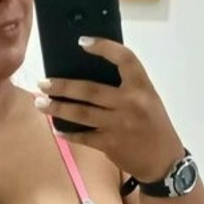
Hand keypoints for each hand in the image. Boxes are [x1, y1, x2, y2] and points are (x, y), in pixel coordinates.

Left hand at [34, 38, 185, 181]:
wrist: (164, 161)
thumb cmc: (154, 125)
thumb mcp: (148, 99)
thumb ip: (126, 88)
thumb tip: (89, 76)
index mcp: (142, 87)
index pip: (125, 58)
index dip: (104, 47)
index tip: (82, 42)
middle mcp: (130, 102)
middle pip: (90, 90)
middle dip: (62, 86)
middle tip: (42, 83)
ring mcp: (119, 124)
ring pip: (81, 113)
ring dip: (57, 107)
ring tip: (40, 103)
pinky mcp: (110, 144)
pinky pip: (83, 136)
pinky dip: (68, 133)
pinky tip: (57, 128)